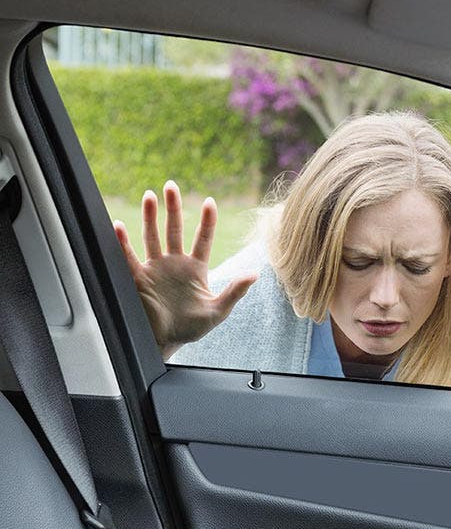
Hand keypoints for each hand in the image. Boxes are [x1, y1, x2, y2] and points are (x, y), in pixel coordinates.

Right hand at [114, 180, 256, 359]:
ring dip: (150, 217)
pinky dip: (123, 242)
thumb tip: (255, 274)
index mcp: (196, 268)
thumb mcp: (217, 311)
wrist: (167, 342)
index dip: (207, 221)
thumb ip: (235, 291)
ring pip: (152, 236)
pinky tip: (118, 226)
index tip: (209, 202)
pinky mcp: (139, 278)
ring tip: (149, 196)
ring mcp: (156, 268)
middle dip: (173, 208)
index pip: (203, 238)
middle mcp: (175, 263)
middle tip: (171, 186)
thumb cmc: (192, 328)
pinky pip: (129, 257)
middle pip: (175, 229)